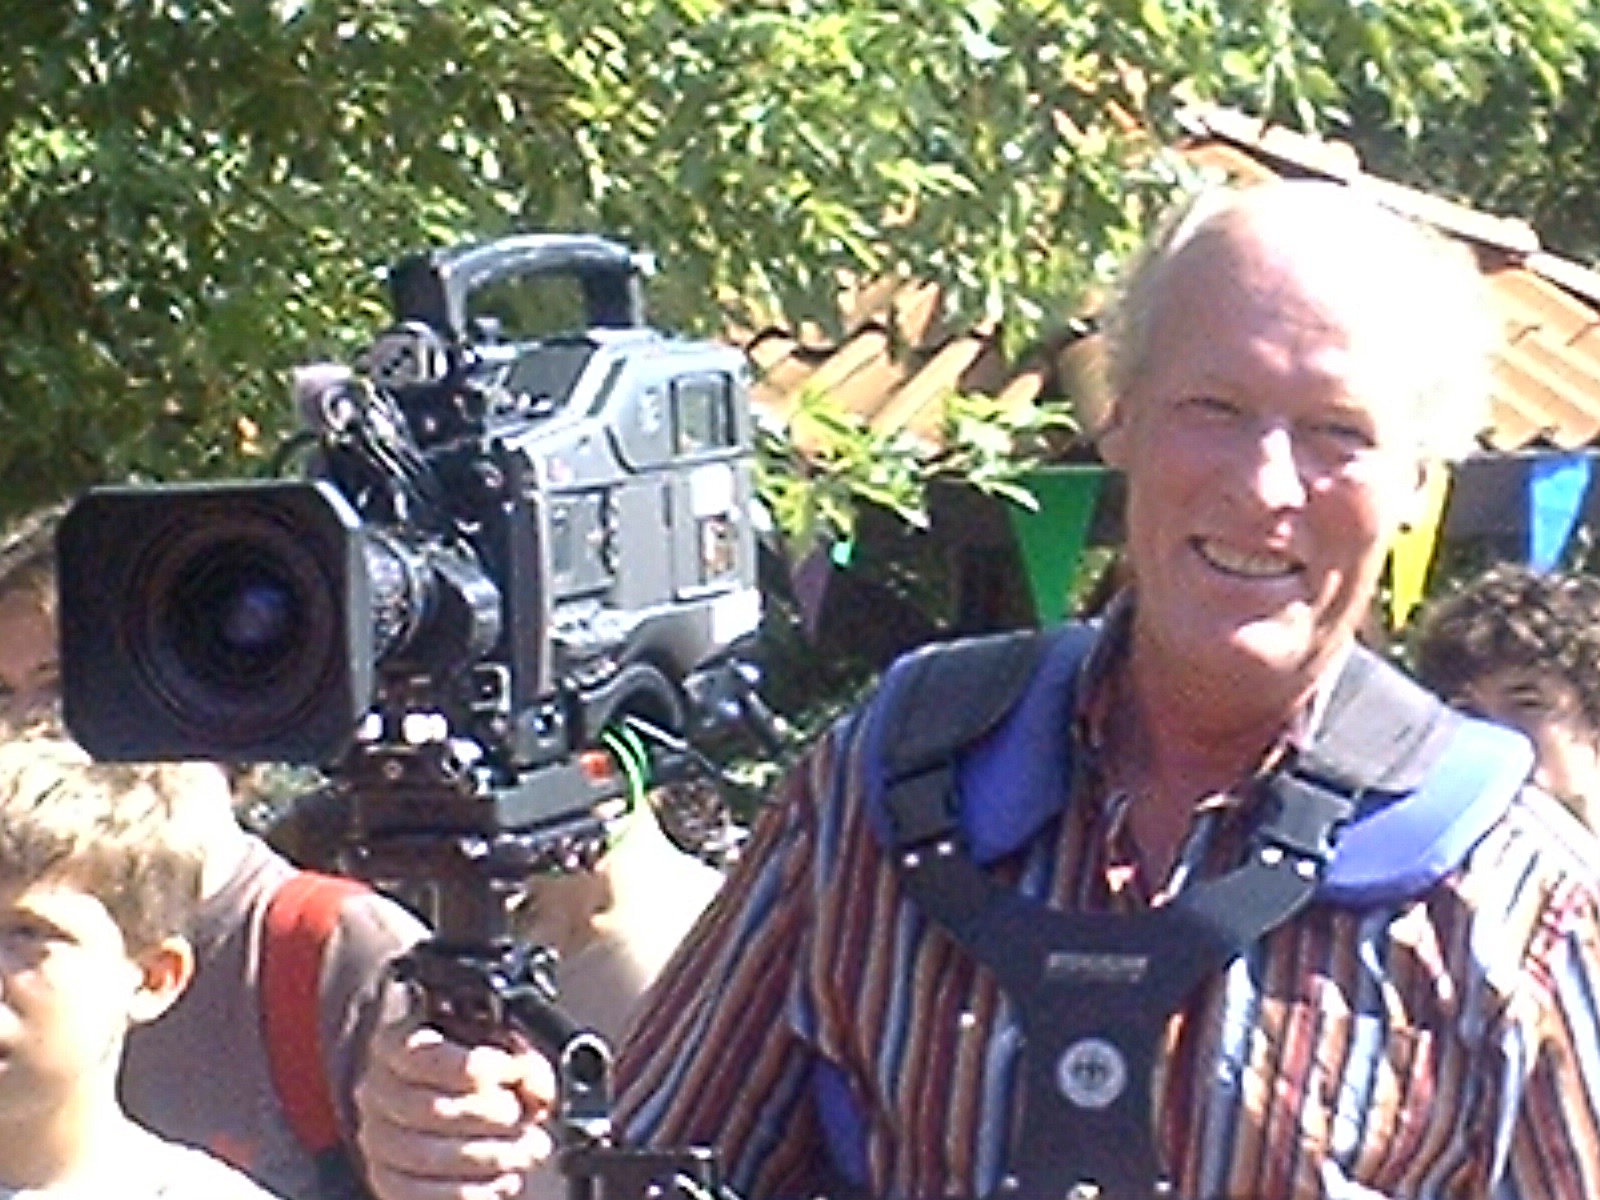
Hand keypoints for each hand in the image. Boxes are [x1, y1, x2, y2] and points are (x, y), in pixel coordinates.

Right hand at [356, 1011, 557, 1199]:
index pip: (424, 1056)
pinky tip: (506, 1180)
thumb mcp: (506, 1054)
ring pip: (426, 1156)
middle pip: (430, 1109)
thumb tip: (535, 1090)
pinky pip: (423, 1196)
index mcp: (398, 1044)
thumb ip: (523, 1065)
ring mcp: (377, 1140)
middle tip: (522, 1118)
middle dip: (490, 1116)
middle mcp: (377, 1091)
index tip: (507, 1074)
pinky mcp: (388, 1182)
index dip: (471, 1067)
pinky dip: (473, 1192)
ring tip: (529, 1150)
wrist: (471, 1116)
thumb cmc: (487, 1075)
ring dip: (490, 1156)